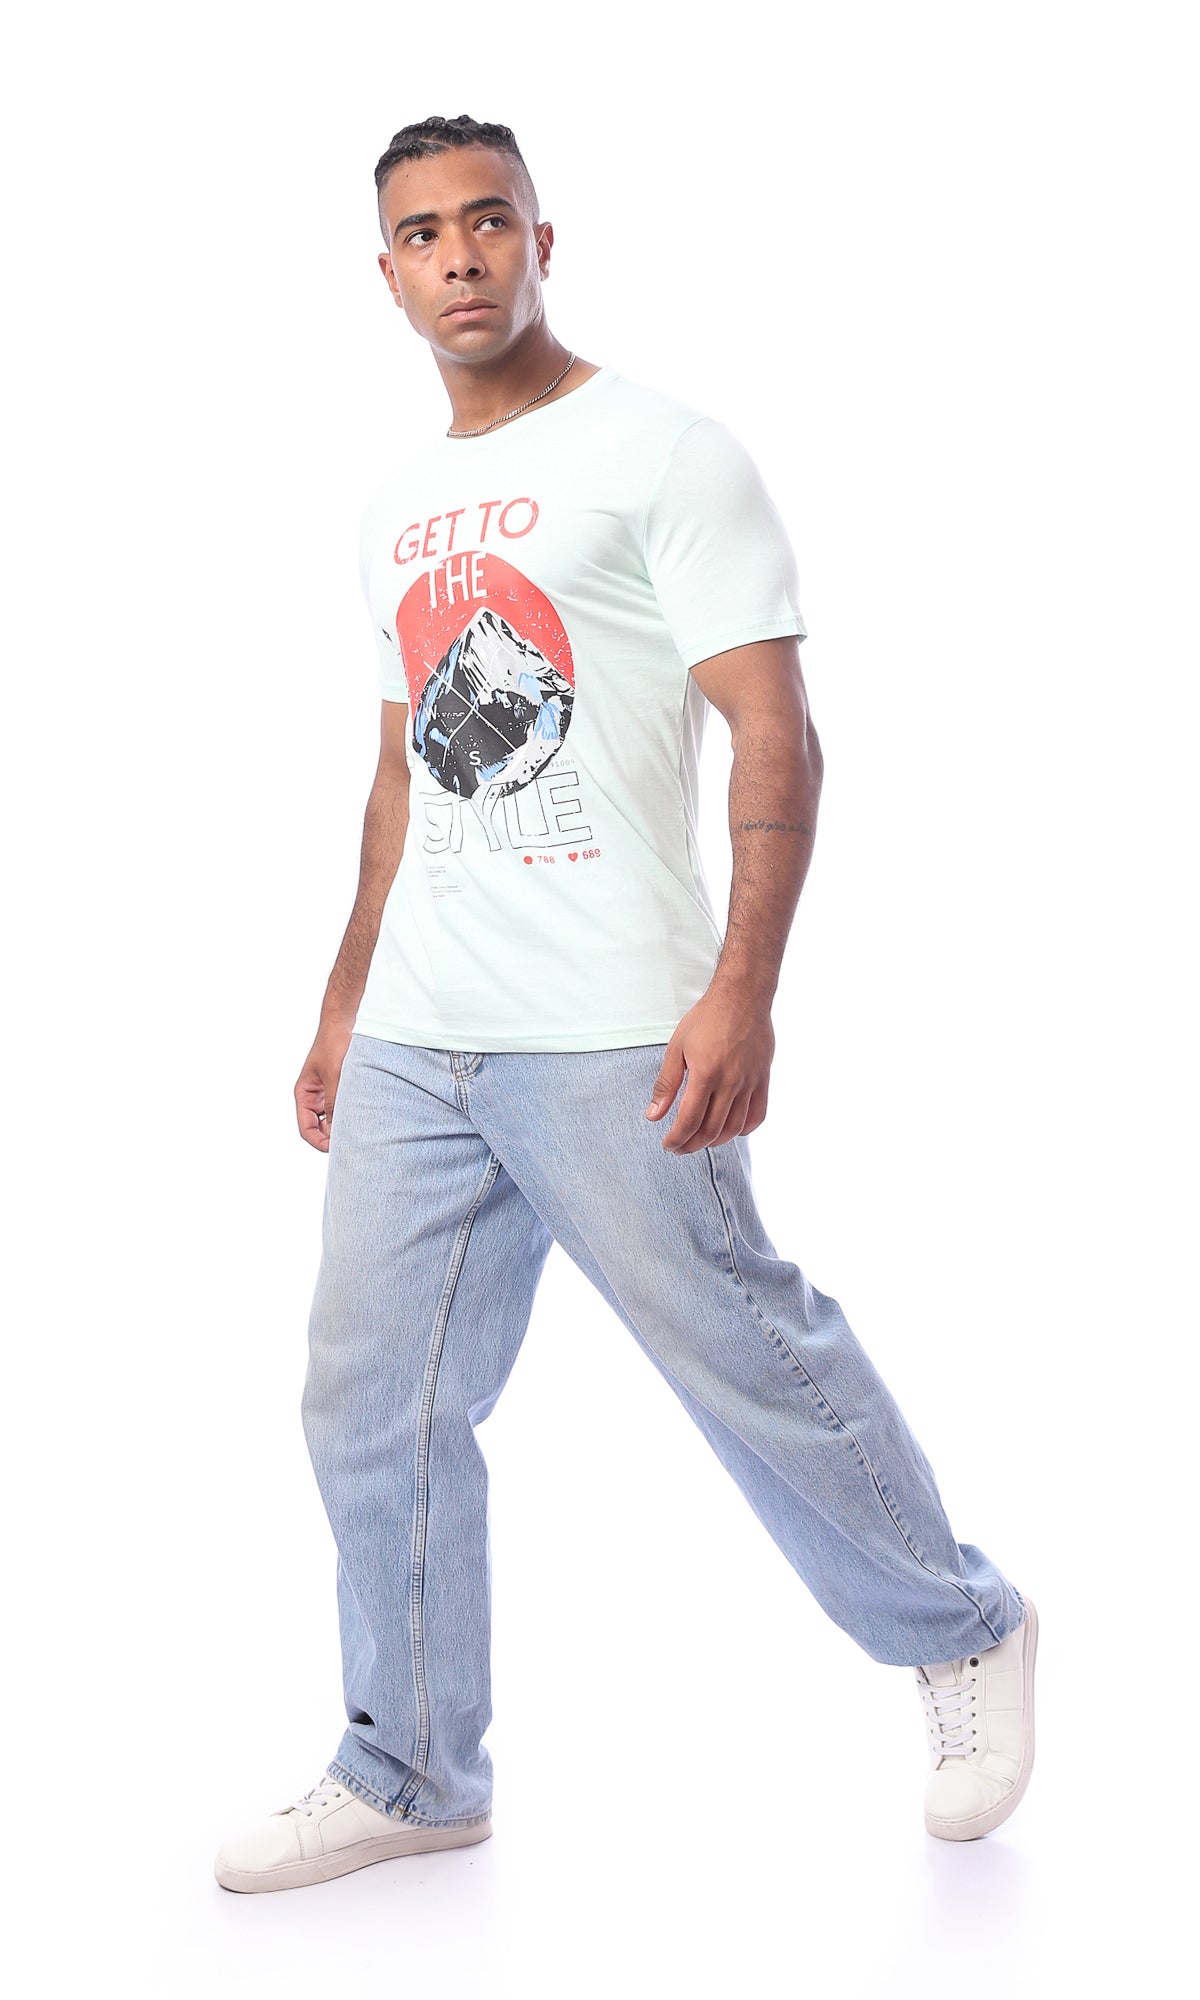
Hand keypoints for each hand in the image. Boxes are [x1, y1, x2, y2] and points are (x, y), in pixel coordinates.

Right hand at [295, 1019, 353, 1152]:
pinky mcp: (339, 1088)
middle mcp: (313, 1097)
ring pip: (332, 1120)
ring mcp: (326, 1093)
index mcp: (304, 1094)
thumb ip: (334, 1101)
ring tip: (360, 1129)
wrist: (343, 1023)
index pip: (306, 1129)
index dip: (319, 1142)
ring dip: (343, 1125)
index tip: (337, 1149)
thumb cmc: (334, 1044)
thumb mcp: (335, 1075)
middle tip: (354, 1142)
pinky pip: (342, 1108)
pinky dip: (349, 1114)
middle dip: (333, 1136)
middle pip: (319, 1128)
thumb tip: (338, 1128)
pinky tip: (363, 1115)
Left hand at [644, 988, 773, 1152]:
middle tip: (680, 1147)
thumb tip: (653, 1116)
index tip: (668, 1145)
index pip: (689, 1120)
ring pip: (734, 1127)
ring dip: (716, 1141)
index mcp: (705, 1073)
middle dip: (692, 1145)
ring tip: (701, 1141)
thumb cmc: (706, 1019)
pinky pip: (758, 1115)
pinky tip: (730, 1129)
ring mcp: (750, 1082)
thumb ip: (666, 1084)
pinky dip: (743, 1129)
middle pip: (711, 1130)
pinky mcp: (763, 1079)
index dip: (677, 1139)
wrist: (742, 997)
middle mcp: (730, 1082)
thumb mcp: (676, 1047)